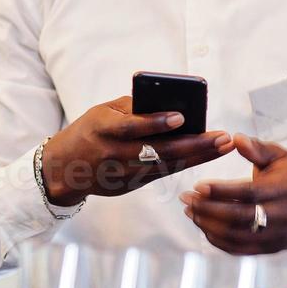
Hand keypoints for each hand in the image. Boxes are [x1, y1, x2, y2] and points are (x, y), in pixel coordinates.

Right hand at [41, 96, 234, 206]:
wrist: (64, 169)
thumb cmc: (87, 131)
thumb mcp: (101, 112)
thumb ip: (131, 108)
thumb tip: (166, 103)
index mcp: (103, 129)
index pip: (132, 127)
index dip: (156, 123)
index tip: (181, 117)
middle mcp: (115, 154)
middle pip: (159, 150)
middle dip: (194, 144)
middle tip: (222, 136)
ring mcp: (125, 173)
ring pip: (167, 165)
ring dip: (198, 156)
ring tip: (223, 145)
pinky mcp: (132, 184)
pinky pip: (163, 173)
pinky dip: (185, 164)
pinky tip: (205, 156)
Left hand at [178, 134, 286, 254]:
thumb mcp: (280, 156)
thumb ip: (257, 148)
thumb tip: (235, 138)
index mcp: (285, 190)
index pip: (249, 193)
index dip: (222, 191)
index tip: (197, 185)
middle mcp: (283, 216)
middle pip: (240, 217)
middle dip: (208, 209)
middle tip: (185, 199)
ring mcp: (278, 236)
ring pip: (237, 236)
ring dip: (209, 226)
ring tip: (190, 211)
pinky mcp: (272, 249)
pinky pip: (241, 249)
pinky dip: (219, 241)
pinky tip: (204, 227)